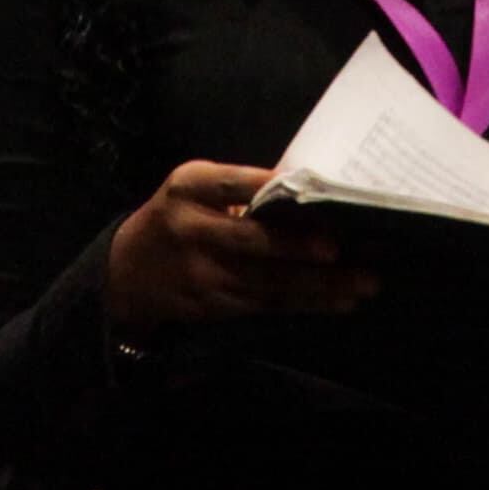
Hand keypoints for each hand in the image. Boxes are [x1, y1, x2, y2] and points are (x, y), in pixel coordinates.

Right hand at [106, 160, 376, 329]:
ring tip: (361, 284)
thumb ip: (239, 187)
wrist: (126, 272)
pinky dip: (305, 303)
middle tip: (342, 252)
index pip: (232, 184)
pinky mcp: (214, 305)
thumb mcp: (194, 187)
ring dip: (318, 286)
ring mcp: (202, 273)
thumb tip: (308, 190)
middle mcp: (192, 230)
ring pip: (266, 281)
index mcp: (190, 187)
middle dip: (299, 249)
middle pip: (251, 242)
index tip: (311, 195)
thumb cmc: (178, 216)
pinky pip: (266, 304)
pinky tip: (338, 301)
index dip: (270, 190)